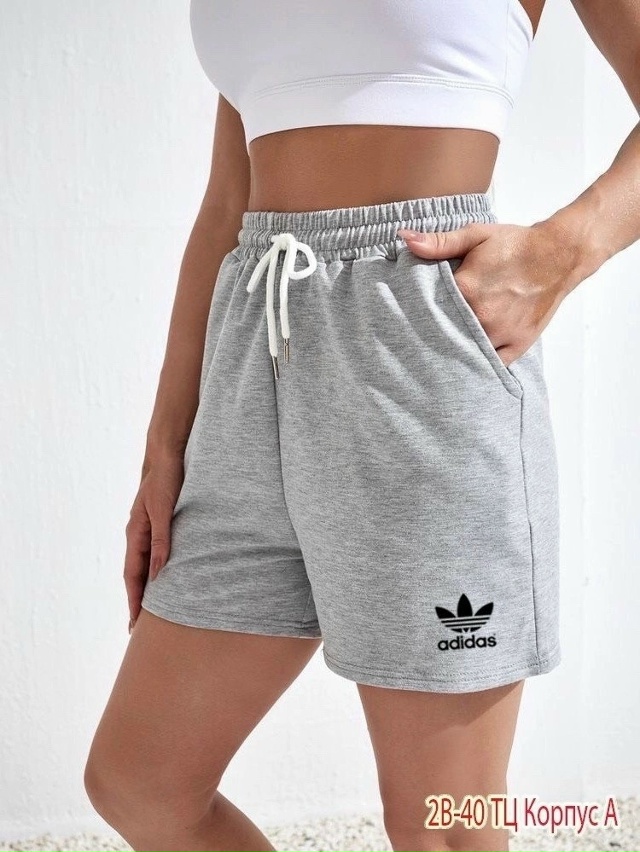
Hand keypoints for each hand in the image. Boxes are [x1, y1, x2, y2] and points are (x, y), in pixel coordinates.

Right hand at [124, 452, 184, 633]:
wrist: (168, 457)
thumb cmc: (166, 481)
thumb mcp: (163, 511)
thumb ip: (161, 540)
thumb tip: (159, 573)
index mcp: (135, 534)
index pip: (133, 575)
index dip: (134, 599)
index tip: (136, 622)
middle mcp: (139, 535)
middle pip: (137, 574)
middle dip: (137, 601)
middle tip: (138, 628)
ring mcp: (148, 530)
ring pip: (146, 566)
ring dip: (147, 588)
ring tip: (151, 611)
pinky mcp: (160, 525)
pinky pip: (157, 554)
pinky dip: (159, 571)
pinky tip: (167, 579)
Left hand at [397, 220, 578, 366]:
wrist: (559, 255)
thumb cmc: (516, 245)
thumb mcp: (475, 235)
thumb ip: (438, 242)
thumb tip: (405, 239)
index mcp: (467, 290)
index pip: (428, 309)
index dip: (418, 312)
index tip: (410, 315)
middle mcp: (482, 316)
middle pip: (445, 334)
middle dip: (433, 333)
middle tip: (421, 336)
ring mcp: (501, 333)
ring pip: (465, 352)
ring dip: (454, 350)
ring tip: (442, 349)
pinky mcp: (517, 345)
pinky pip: (491, 365)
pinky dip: (478, 363)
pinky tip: (467, 360)